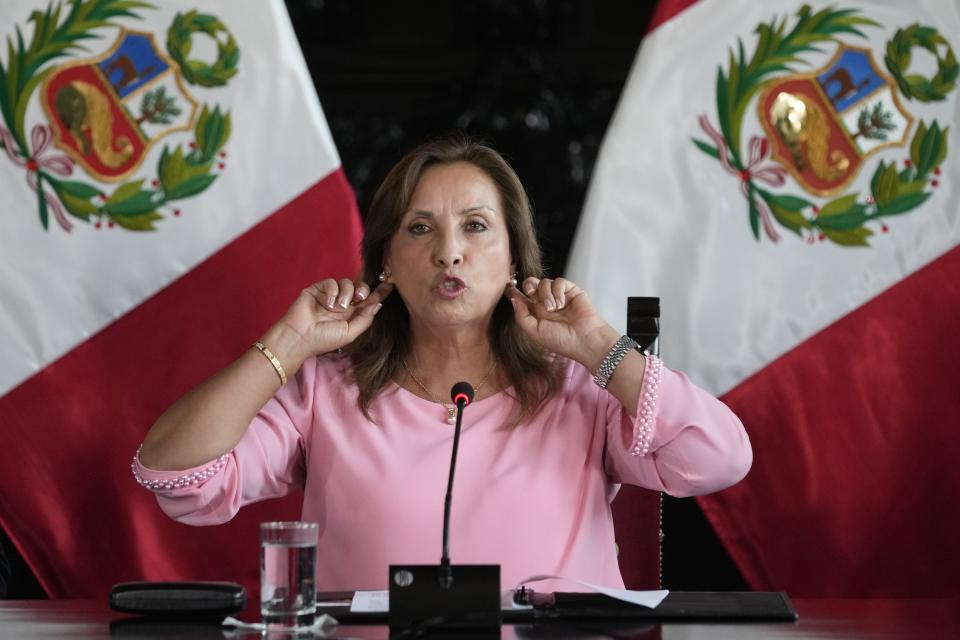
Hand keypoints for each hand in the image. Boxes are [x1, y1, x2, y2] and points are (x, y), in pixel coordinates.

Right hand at [272, 278, 393, 365]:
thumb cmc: (324, 339)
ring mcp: (331, 295)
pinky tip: (328, 303)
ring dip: (346, 293)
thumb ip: (365, 319)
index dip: (380, 292)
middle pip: (360, 287)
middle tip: (359, 298)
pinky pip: (331, 282)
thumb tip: (378, 304)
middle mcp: (343, 303)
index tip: (390, 283)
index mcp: (352, 315)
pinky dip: (332, 291)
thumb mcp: (350, 333)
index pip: (369, 300)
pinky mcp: (318, 289)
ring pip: (347, 282)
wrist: (300, 336)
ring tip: (339, 307)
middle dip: (363, 290)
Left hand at [506, 276, 617, 367]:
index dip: (514, 292)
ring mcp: (558, 296)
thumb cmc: (561, 340)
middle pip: (531, 285)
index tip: (508, 288)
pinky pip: (559, 282)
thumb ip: (522, 316)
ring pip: (544, 282)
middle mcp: (546, 303)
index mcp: (536, 313)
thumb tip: (514, 299)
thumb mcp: (535, 332)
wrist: (584, 339)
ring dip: (546, 294)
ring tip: (553, 308)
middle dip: (528, 285)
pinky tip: (562, 303)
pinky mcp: (571, 290)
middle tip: (531, 292)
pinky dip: (557, 291)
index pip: (522, 298)